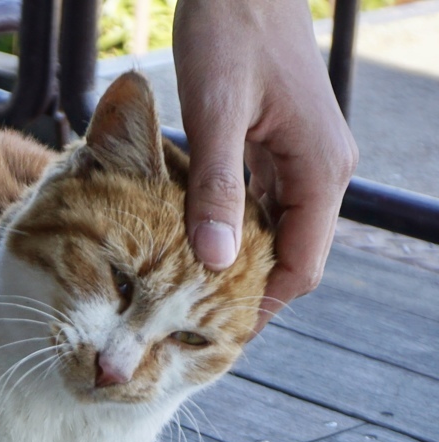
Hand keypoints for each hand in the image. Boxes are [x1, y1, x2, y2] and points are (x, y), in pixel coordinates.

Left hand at [173, 0, 357, 329]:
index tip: (218, 339)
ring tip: (192, 300)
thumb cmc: (229, 29)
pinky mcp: (279, 147)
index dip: (261, 309)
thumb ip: (217, 187)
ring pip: (277, 236)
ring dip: (239, 268)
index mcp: (319, 170)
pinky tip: (196, 249)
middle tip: (195, 328)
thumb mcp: (216, 112)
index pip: (300, 268)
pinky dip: (234, 234)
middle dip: (248, 296)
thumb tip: (214, 262)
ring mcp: (303, 158)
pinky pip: (263, 208)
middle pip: (292, 258)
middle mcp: (321, 170)